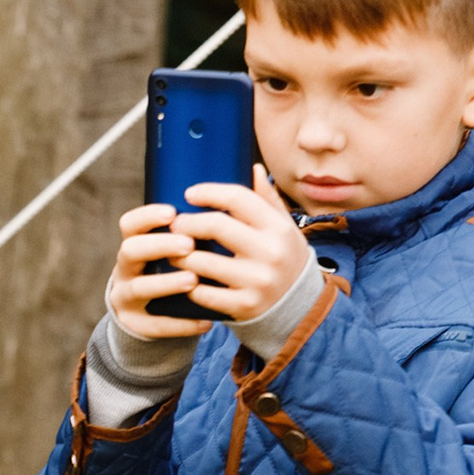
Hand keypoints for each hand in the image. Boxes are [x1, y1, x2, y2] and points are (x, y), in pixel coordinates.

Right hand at [107, 203, 209, 339]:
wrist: (151, 314)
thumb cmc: (172, 271)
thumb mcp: (171, 250)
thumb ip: (189, 233)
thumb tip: (229, 208)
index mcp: (134, 244)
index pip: (130, 224)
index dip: (147, 216)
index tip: (172, 212)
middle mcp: (125, 268)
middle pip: (130, 250)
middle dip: (159, 245)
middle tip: (189, 244)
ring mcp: (126, 297)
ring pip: (139, 287)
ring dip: (166, 283)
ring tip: (193, 280)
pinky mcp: (135, 324)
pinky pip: (156, 325)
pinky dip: (182, 324)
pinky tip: (206, 322)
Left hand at [172, 166, 312, 322]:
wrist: (300, 305)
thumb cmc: (284, 258)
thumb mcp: (284, 227)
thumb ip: (267, 199)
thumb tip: (252, 168)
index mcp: (278, 227)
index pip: (238, 198)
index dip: (208, 192)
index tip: (189, 194)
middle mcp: (270, 252)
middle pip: (216, 226)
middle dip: (187, 223)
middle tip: (174, 224)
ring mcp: (257, 281)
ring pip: (202, 262)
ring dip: (180, 255)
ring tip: (173, 251)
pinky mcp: (244, 306)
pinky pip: (203, 293)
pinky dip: (189, 284)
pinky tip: (185, 278)